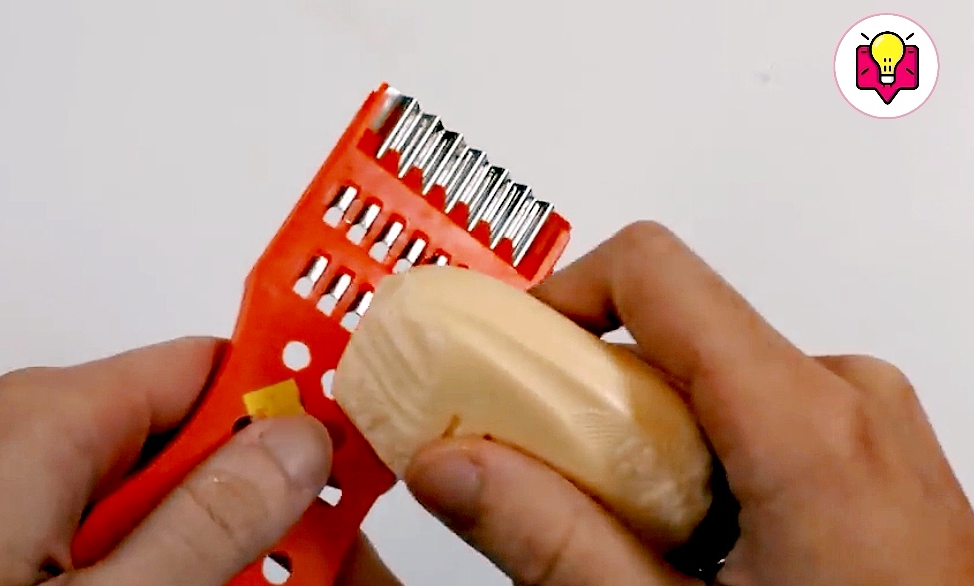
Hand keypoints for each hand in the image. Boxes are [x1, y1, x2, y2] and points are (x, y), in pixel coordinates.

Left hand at [0, 337, 339, 585]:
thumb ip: (207, 523)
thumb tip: (293, 448)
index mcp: (50, 422)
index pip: (213, 368)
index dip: (291, 412)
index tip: (350, 466)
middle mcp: (25, 442)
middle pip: (190, 447)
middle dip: (265, 509)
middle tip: (321, 573)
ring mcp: (5, 501)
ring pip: (154, 507)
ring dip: (218, 556)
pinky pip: (105, 545)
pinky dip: (159, 574)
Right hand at [375, 221, 973, 584]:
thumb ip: (550, 540)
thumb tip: (454, 468)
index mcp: (807, 425)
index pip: (651, 273)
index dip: (559, 300)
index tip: (512, 363)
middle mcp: (850, 401)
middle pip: (675, 332)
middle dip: (594, 402)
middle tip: (559, 486)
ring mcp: (870, 426)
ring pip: (711, 378)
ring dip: (648, 442)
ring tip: (643, 542)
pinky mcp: (872, 453)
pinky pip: (757, 411)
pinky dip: (699, 459)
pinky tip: (697, 546)